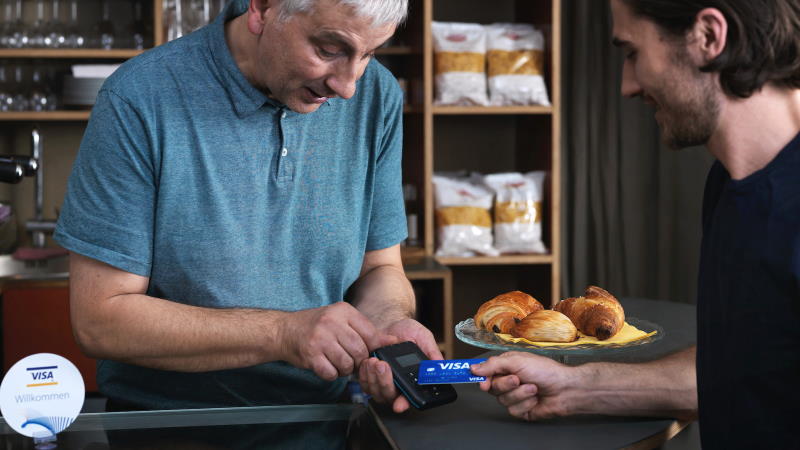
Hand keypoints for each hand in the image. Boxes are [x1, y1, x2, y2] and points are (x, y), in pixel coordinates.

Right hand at [278, 302, 394, 380]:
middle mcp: (332, 322)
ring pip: (347, 364)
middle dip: (358, 361)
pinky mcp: (311, 355)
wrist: (284, 330)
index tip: (370, 354)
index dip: (373, 349)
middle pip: (360, 351)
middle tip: (350, 360)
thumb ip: (365, 330)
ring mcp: (320, 339)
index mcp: (343, 310)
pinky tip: (325, 365)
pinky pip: (331, 373)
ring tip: (336, 362)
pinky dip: (331, 374)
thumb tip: (392, 342)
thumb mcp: (341, 319)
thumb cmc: (316, 326)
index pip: (371, 334)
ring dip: (344, 369)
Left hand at [358, 318, 441, 412]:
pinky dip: (364, 374)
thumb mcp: (425, 339)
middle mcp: (398, 385)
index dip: (404, 404)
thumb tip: (440, 365)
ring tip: (375, 361)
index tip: (400, 405)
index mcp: (413, 380)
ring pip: (375, 392)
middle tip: (384, 366)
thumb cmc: (408, 332)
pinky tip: (367, 362)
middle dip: (385, 383)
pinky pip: (364, 383)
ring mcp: (382, 382)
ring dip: (374, 378)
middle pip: (389, 396)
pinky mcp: (369, 377)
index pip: (410, 398)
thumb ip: (432, 353)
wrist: (390, 323)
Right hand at [470, 352, 571, 420]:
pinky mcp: (521, 410)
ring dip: (520, 394)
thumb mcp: (517, 361)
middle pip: (493, 388)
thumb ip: (493, 365)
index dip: (482, 379)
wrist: (565, 388)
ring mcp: (514, 396)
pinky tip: (535, 399)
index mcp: (506, 367)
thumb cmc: (546, 370)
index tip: (483, 383)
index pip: (485, 374)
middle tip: (518, 379)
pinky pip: (513, 410)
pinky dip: (525, 404)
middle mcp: (508, 381)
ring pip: (503, 400)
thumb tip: (474, 368)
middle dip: (507, 385)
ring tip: (533, 388)